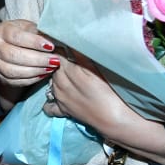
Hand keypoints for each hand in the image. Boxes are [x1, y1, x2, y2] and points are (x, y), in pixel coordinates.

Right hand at [0, 19, 58, 88]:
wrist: (10, 45)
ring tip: (50, 68)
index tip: (50, 46)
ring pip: (13, 71)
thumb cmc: (24, 34)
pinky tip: (43, 75)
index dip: (34, 42)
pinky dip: (31, 79)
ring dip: (35, 70)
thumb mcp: (29, 28)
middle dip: (37, 59)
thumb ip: (39, 32)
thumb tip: (54, 40)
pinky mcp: (0, 76)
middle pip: (13, 55)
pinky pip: (15, 81)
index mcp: (2, 30)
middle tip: (55, 60)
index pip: (16, 36)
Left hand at [46, 55, 164, 163]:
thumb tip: (72, 44)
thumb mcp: (99, 69)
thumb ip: (83, 56)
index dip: (62, 49)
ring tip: (70, 76)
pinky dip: (51, 100)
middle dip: (60, 63)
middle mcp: (60, 83)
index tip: (67, 46)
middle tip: (72, 61)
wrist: (116, 120)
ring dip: (58, 78)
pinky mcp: (63, 111)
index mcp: (70, 70)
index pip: (58, 54)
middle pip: (54, 67)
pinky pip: (48, 106)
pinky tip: (58, 96)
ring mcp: (60, 98)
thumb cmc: (113, 93)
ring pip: (51, 83)